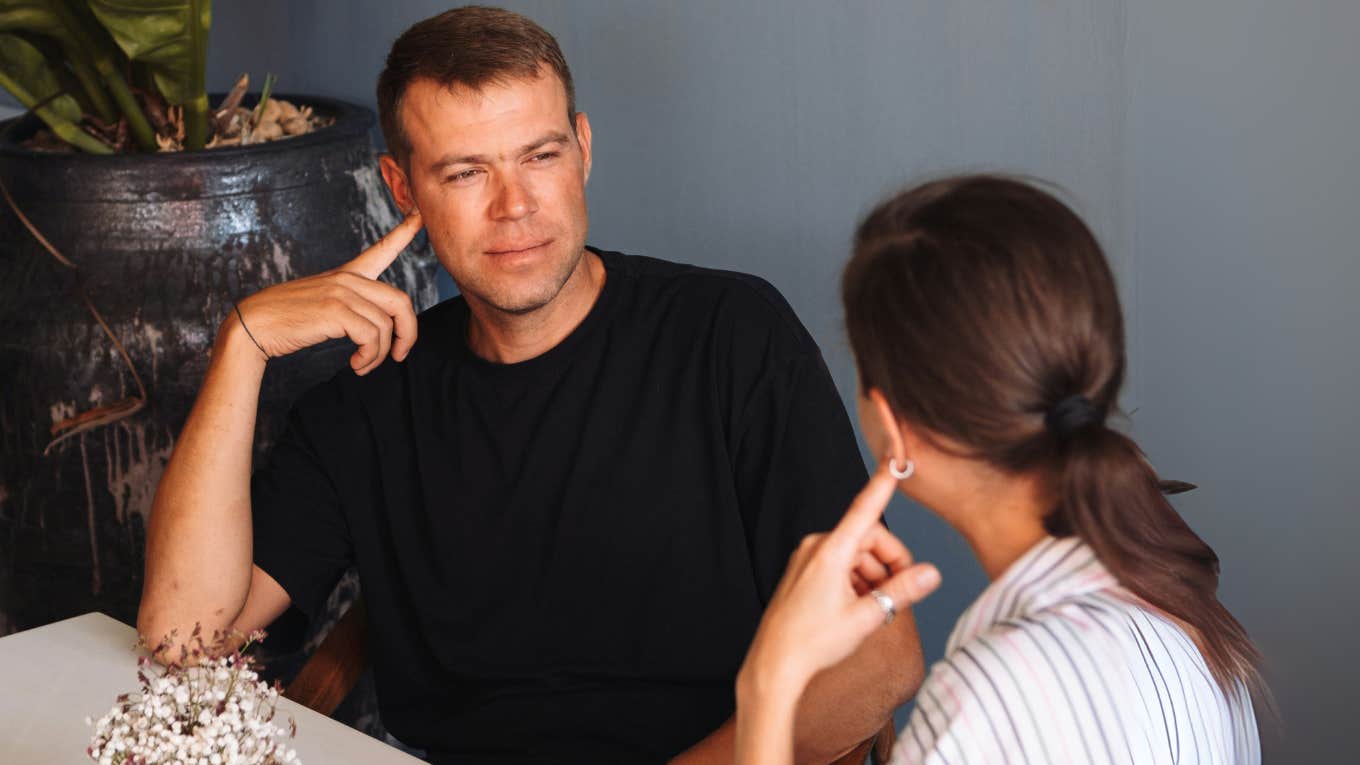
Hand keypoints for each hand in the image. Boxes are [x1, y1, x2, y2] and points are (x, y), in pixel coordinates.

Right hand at [232, 212, 423, 373]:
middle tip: (399, 355)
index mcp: (347, 274)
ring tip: (364, 365)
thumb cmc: (288, 320)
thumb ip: (352, 307)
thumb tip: (382, 330)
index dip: (405, 232)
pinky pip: (371, 337)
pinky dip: (369, 357)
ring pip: (386, 326)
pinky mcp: (336, 311)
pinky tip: (356, 365)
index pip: (381, 250)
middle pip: (401, 302)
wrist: (253, 326)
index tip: (420, 214)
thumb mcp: (323, 305)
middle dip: (409, 333)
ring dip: (379, 354)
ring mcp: (342, 292)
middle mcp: (348, 279)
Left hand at [739, 463, 941, 697]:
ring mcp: (806, 559)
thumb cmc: (814, 642)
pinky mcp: (802, 572)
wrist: (775, 664)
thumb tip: (932, 573)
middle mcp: (816, 547)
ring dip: (873, 577)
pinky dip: (856, 581)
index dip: (882, 485)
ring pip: (855, 556)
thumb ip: (903, 591)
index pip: (865, 510)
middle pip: (868, 540)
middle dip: (889, 564)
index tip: (893, 461)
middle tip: (900, 595)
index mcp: (831, 551)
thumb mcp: (867, 617)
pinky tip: (858, 608)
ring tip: (875, 610)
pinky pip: (839, 566)